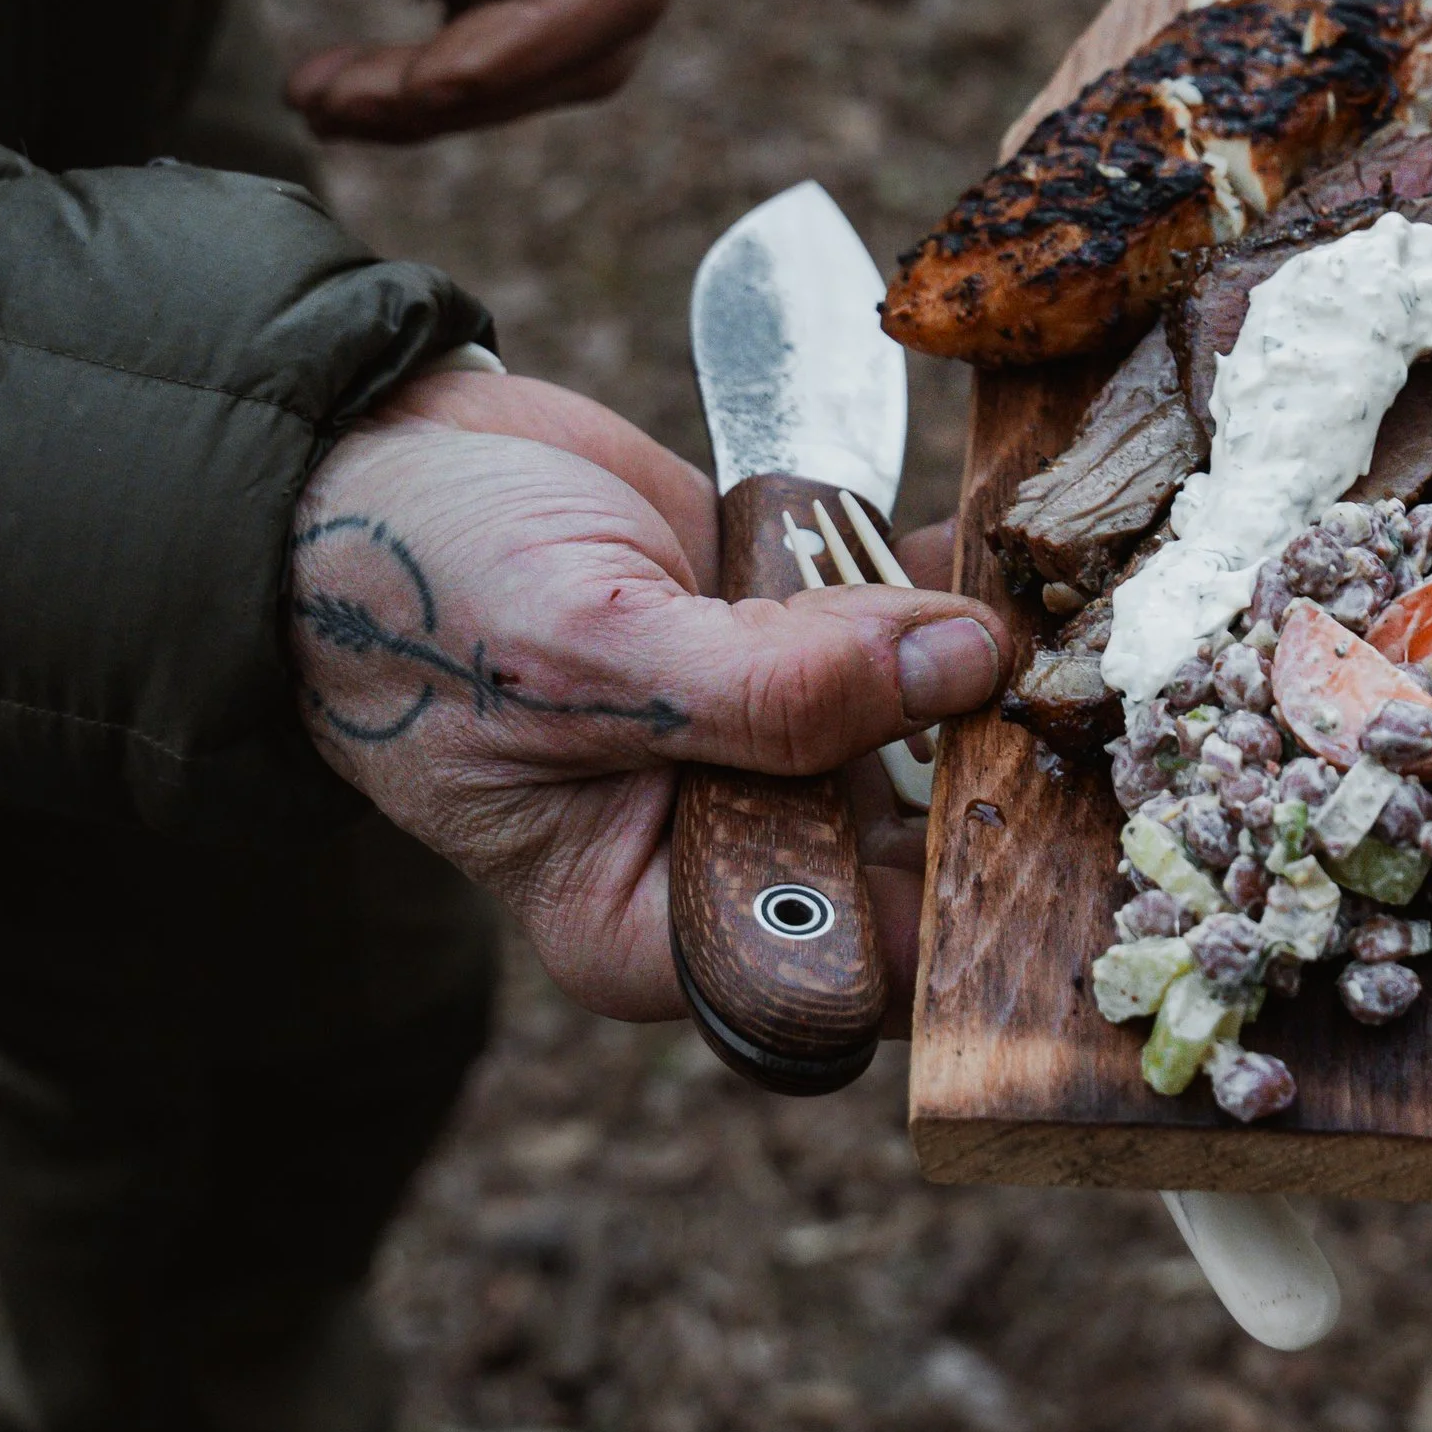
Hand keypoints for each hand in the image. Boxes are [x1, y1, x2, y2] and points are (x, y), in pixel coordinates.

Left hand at [289, 0, 734, 140]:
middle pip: (592, 42)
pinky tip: (344, 88)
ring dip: (438, 101)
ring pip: (542, 65)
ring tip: (323, 98)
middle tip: (346, 100)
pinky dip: (419, 84)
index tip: (432, 76)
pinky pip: (487, 46)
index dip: (536, 40)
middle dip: (475, 87)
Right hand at [290, 377, 1002, 1020]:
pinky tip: (981, 551)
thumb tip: (961, 666)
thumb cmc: (420, 593)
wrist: (372, 466)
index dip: (947, 900)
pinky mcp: (791, 647)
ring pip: (922, 734)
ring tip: (1033, 606)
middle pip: (906, 849)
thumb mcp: (591, 652)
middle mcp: (727, 850)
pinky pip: (900, 635)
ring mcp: (768, 745)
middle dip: (978, 766)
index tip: (1025, 803)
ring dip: (978, 667)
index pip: (845, 965)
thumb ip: (774, 687)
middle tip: (1060, 686)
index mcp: (652, 922)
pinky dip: (941, 590)